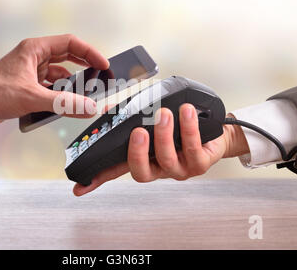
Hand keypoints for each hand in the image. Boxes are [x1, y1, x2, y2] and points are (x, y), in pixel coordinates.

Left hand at [0, 34, 108, 125]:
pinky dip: (61, 94)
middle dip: (85, 67)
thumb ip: (63, 103)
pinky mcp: (29, 85)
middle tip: (101, 77)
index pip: (70, 43)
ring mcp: (32, 71)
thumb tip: (89, 107)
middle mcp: (34, 57)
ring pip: (60, 74)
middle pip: (68, 57)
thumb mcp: (33, 97)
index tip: (103, 64)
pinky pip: (52, 87)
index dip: (90, 52)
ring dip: (72, 84)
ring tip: (86, 94)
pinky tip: (67, 104)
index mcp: (35, 49)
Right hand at [73, 104, 248, 195]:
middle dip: (137, 152)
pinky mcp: (200, 163)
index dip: (97, 180)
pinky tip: (187, 113)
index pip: (116, 171)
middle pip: (140, 172)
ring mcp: (179, 168)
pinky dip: (188, 128)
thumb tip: (107, 110)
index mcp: (144, 158)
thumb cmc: (181, 129)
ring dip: (163, 134)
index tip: (79, 187)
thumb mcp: (152, 120)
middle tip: (139, 132)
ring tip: (165, 114)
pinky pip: (192, 148)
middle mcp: (159, 167)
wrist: (216, 133)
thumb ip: (130, 116)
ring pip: (166, 159)